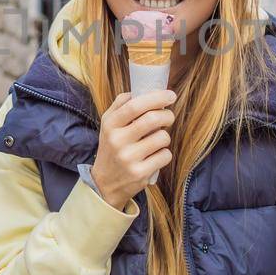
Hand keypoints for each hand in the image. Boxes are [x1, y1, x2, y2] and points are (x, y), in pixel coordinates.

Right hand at [90, 88, 175, 208]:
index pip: (135, 105)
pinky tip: (155, 156)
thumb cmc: (111, 148)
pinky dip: (165, 153)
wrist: (104, 183)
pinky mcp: (140, 173)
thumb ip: (121, 105)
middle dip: (167, 115)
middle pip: (153, 119)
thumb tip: (141, 90)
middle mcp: (117, 141)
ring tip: (157, 140)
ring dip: (165, 136)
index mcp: (110, 125)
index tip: (171, 95)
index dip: (157, 97)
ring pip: (162, 138)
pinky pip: (165, 155)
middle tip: (169, 117)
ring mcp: (128, 158)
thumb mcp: (108, 125)